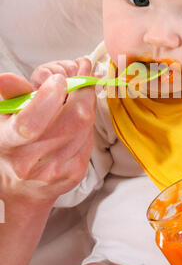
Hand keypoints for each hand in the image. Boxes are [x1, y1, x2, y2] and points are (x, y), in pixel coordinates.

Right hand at [0, 57, 95, 207]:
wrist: (22, 188)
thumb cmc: (13, 145)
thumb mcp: (5, 118)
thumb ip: (12, 95)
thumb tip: (7, 77)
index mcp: (9, 143)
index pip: (30, 124)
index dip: (49, 97)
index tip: (58, 79)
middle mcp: (31, 162)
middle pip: (72, 120)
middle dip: (82, 92)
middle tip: (81, 76)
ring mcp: (55, 170)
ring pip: (85, 126)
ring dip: (87, 104)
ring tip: (78, 94)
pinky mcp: (75, 174)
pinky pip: (90, 138)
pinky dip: (87, 122)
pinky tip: (77, 118)